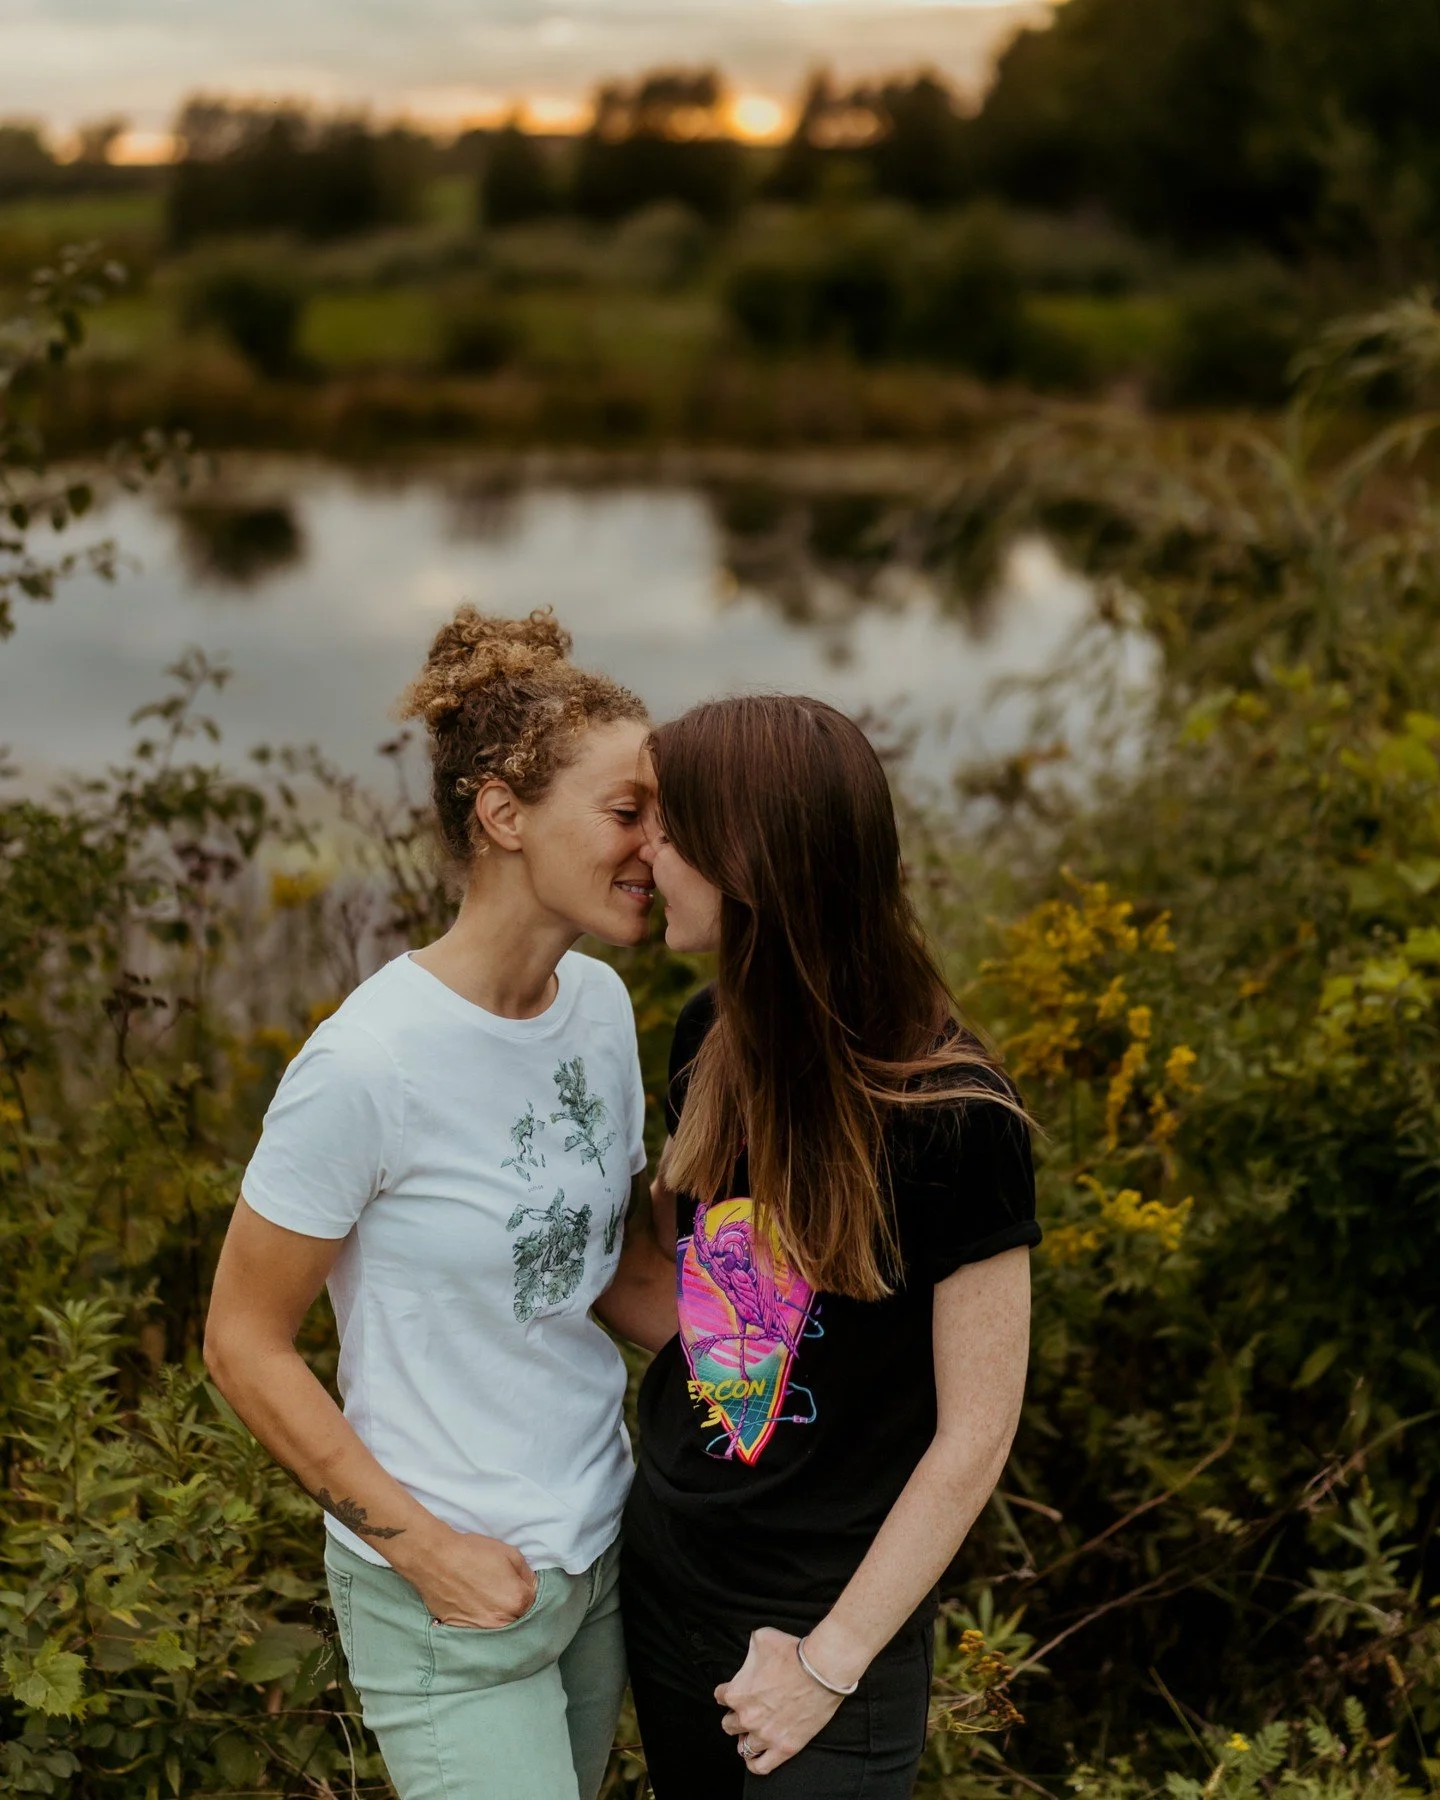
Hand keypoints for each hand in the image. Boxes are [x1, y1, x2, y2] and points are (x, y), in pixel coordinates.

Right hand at [392, 1520, 536, 1629]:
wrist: (435, 1559)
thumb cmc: (473, 1552)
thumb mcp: (510, 1553)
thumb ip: (526, 1574)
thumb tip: (529, 1585)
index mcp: (517, 1601)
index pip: (533, 1602)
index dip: (526, 1590)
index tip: (517, 1582)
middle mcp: (501, 1621)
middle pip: (517, 1618)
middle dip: (514, 1605)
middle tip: (501, 1590)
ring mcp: (481, 1629)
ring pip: (498, 1627)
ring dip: (497, 1615)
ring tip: (485, 1597)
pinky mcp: (462, 1630)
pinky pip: (478, 1628)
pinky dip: (479, 1619)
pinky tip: (472, 1604)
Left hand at [715, 1627, 844, 1775]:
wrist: (821, 1669)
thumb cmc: (792, 1652)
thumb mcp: (761, 1638)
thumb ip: (749, 1650)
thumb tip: (750, 1652)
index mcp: (737, 1693)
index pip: (720, 1697)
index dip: (727, 1692)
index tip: (734, 1690)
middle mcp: (747, 1718)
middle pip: (729, 1724)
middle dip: (735, 1716)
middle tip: (747, 1709)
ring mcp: (765, 1736)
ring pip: (743, 1746)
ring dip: (745, 1738)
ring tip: (752, 1732)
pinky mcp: (784, 1748)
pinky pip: (761, 1766)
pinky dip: (754, 1764)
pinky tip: (755, 1757)